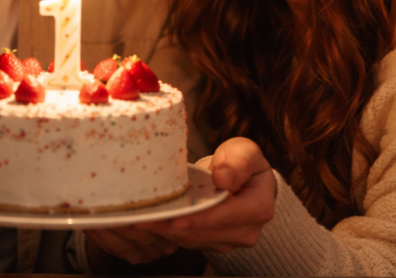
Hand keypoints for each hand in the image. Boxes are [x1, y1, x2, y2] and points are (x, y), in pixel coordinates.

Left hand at [85, 137, 275, 263]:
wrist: (244, 178)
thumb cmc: (242, 161)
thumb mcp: (245, 152)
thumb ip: (237, 162)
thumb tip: (223, 178)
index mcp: (259, 208)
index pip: (225, 216)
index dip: (198, 218)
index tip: (173, 218)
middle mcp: (246, 231)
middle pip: (204, 233)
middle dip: (171, 228)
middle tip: (141, 221)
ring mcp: (228, 241)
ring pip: (192, 241)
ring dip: (164, 233)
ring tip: (136, 223)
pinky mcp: (212, 242)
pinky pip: (186, 241)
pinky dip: (166, 233)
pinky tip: (146, 224)